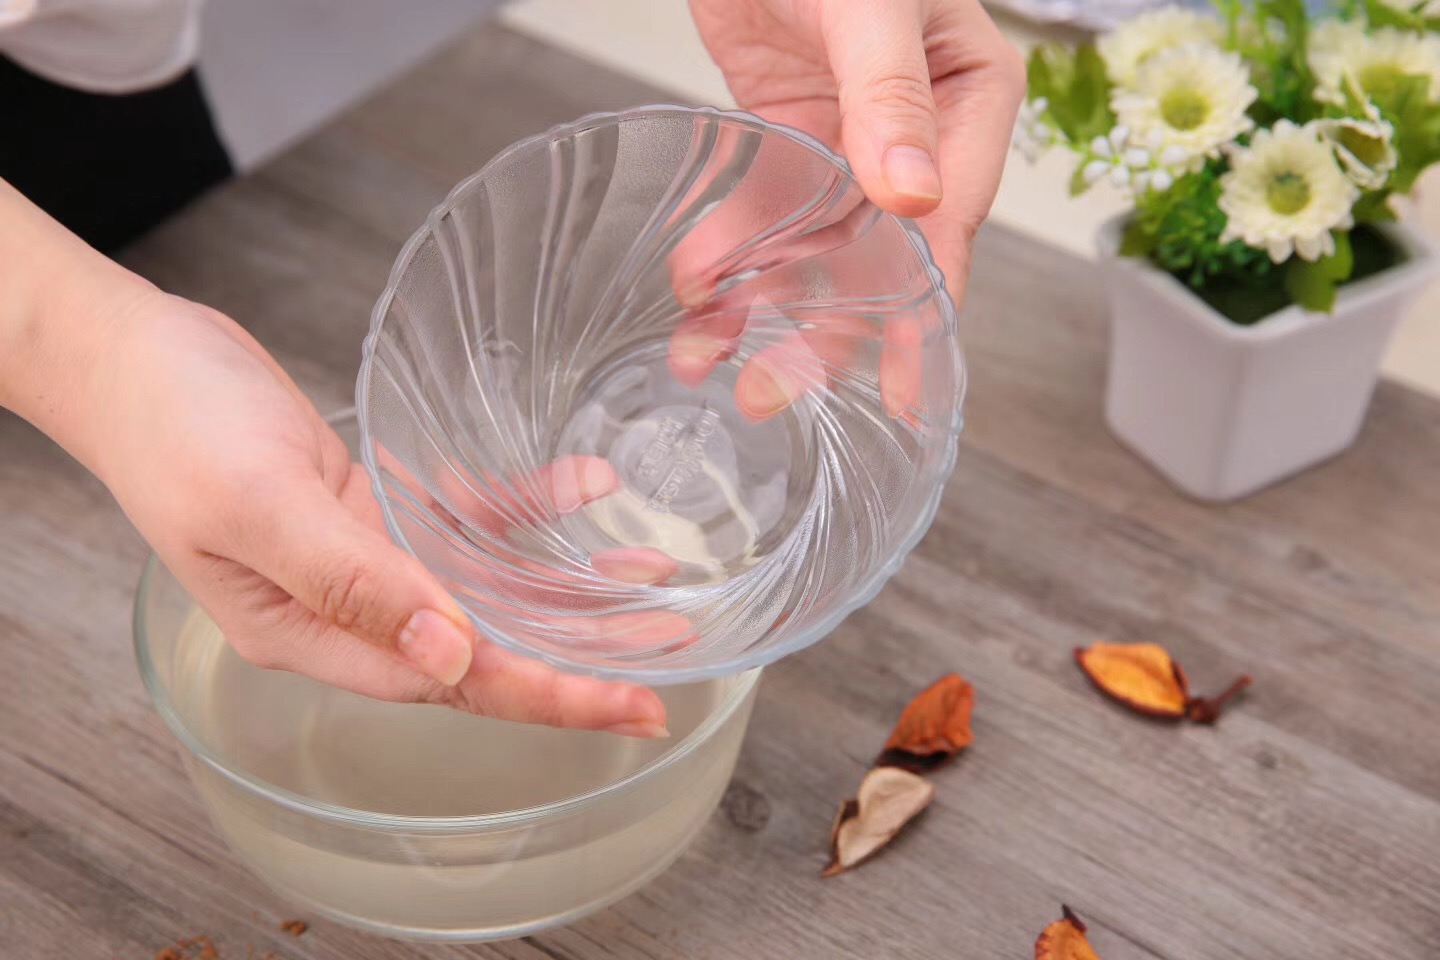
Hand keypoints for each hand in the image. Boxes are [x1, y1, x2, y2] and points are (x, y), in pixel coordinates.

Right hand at [0, 180, 668, 738]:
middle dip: (579, 654)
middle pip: (485, 647)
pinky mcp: (378, 505)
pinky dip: (525, 508)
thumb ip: (353, 583)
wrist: (134, 353)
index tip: (632, 705)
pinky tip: (585, 488)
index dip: (548, 694)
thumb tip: (452, 657)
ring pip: (486, 588)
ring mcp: (367, 557)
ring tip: (654, 583)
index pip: (454, 684)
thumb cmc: (175, 425)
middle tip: (672, 655)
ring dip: (567, 588)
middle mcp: (350, 608)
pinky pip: (465, 519)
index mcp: (314, 634)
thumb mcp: (260, 505)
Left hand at [680, 0, 1023, 419]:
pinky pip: (766, 208)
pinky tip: (695, 289)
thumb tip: (912, 200)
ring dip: (762, 301)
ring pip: (815, 244)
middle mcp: (914, 132)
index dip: (924, 312)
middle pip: (877, 254)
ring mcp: (849, 136)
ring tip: (703, 356)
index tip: (904, 391)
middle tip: (768, 390)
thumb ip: (891, 96)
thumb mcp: (870, 4)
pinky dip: (731, 249)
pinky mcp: (790, 129)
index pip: (949, 227)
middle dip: (824, 327)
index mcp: (967, 102)